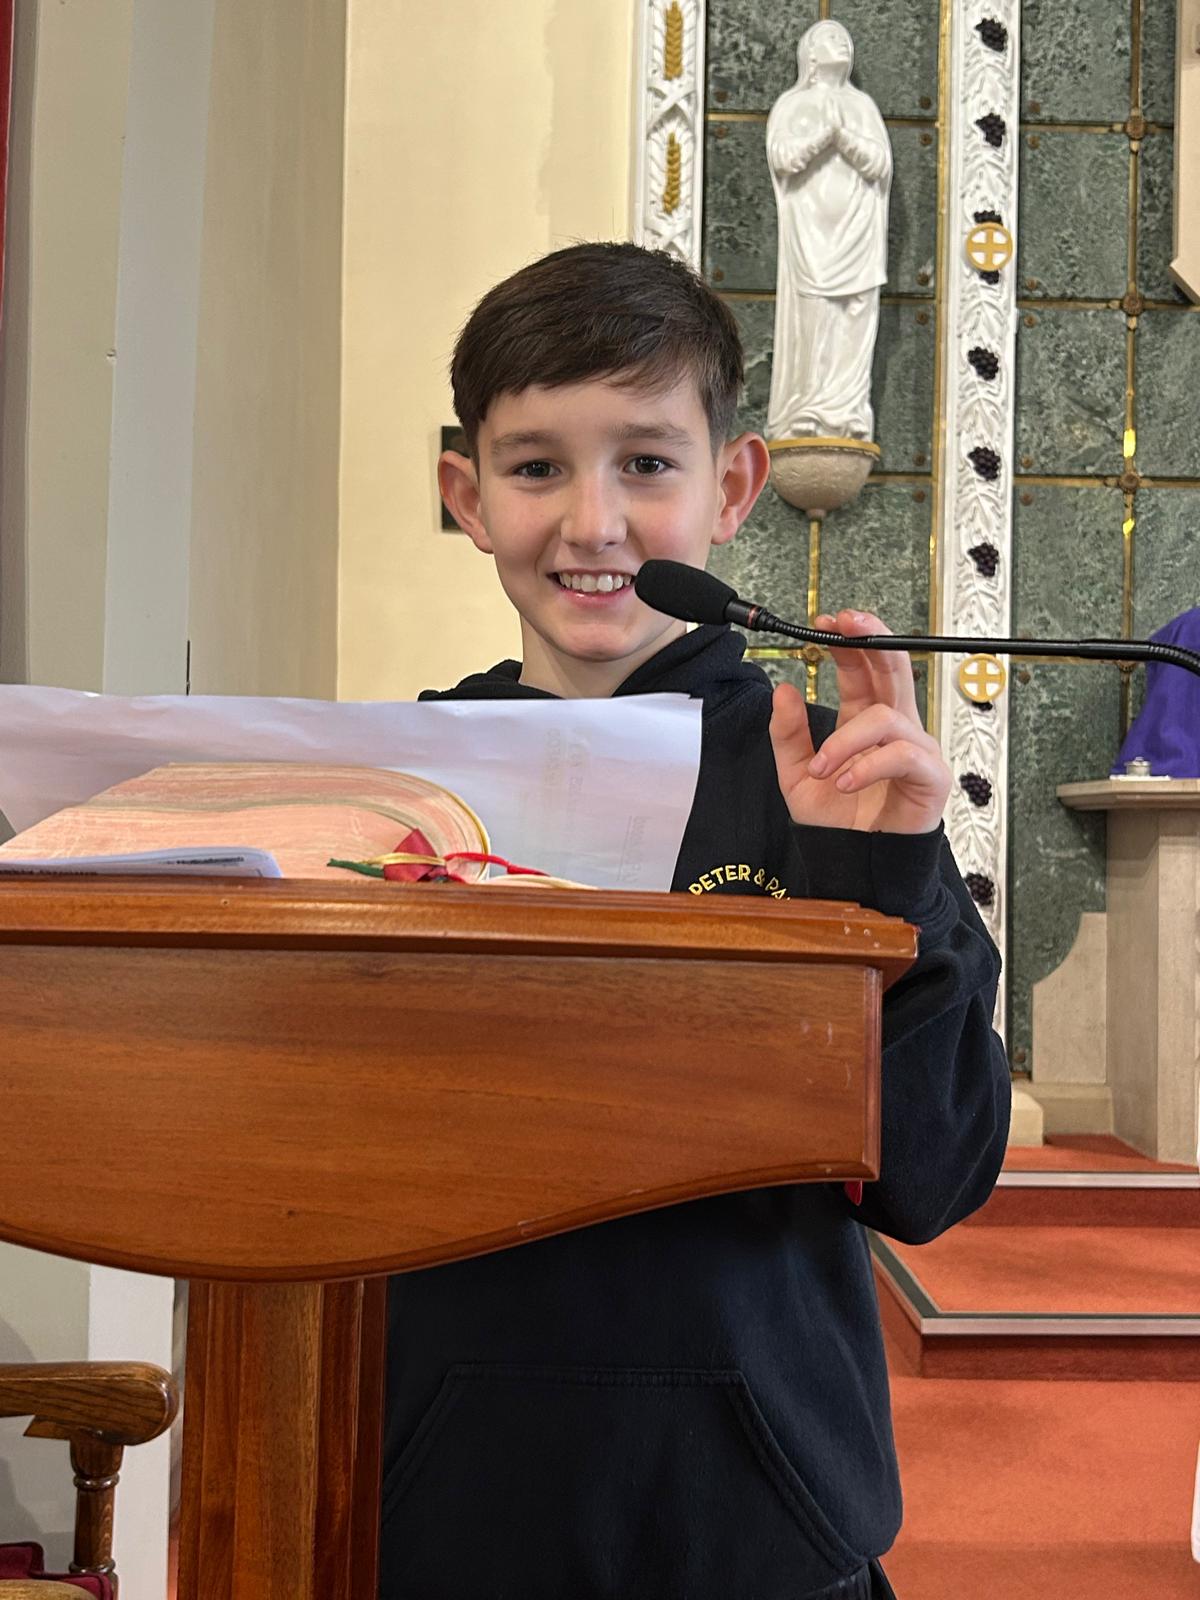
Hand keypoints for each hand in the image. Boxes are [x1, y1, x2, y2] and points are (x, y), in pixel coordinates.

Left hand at [768, 610, 950, 834]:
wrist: (854, 862)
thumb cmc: (838, 821)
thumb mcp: (797, 774)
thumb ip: (788, 734)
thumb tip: (783, 689)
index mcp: (866, 720)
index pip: (865, 668)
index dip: (850, 641)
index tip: (825, 622)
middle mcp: (895, 728)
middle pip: (894, 669)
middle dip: (872, 640)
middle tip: (846, 625)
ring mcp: (917, 750)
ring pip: (887, 717)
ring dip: (846, 739)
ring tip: (823, 768)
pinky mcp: (931, 777)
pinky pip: (902, 756)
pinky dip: (868, 765)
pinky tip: (845, 781)